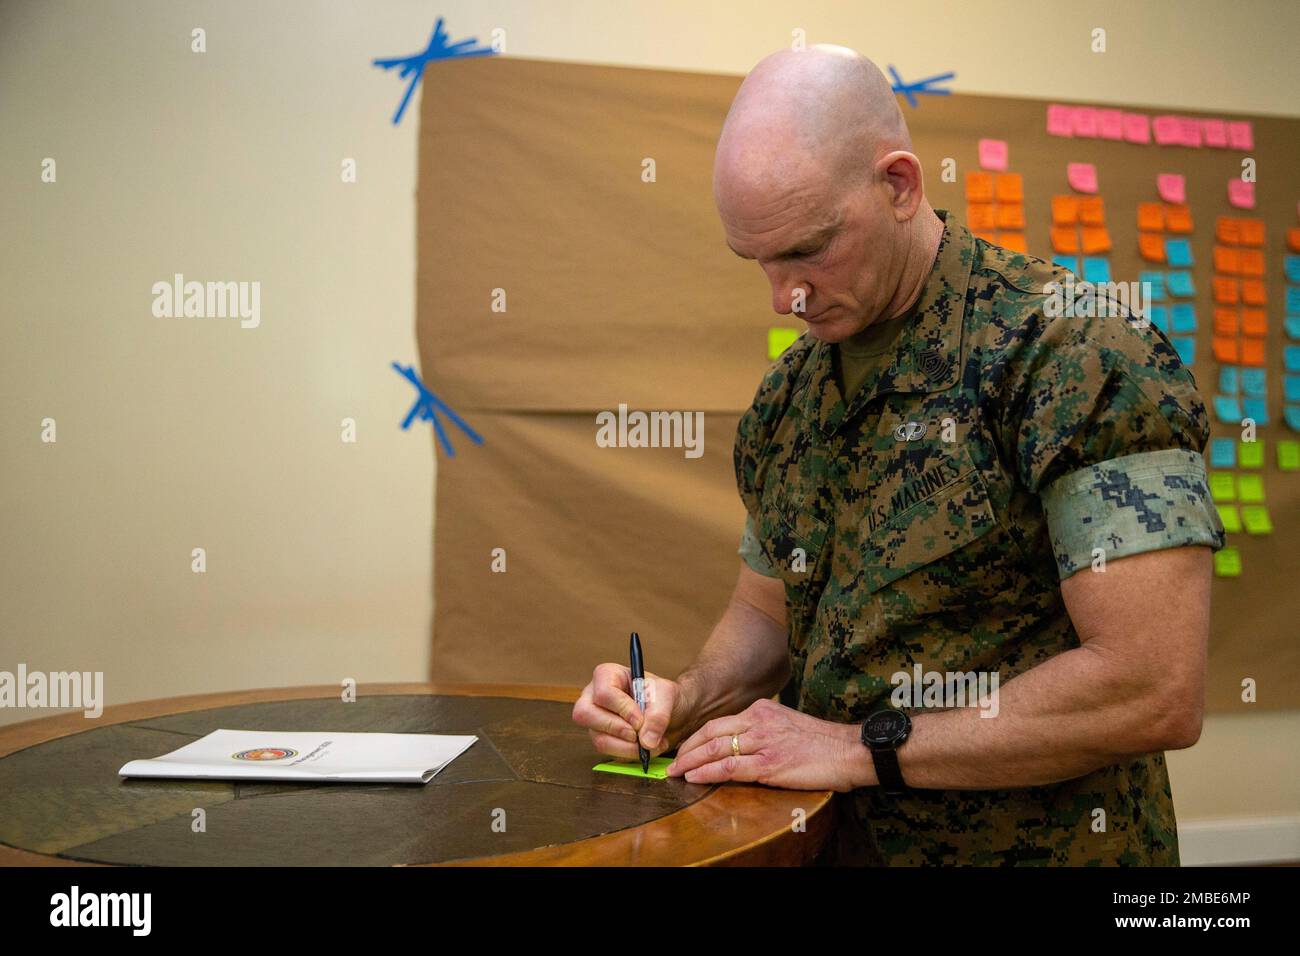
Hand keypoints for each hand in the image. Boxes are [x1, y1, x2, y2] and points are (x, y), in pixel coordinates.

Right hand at [572, 663, 690, 759]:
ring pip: (598, 739)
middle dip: (616, 729)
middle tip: (639, 735)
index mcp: (606, 676)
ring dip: (628, 747)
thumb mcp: (666, 695)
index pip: (603, 693)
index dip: (622, 709)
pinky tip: (647, 748)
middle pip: (585, 715)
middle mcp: (593, 697)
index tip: (640, 720)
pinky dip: (631, 755)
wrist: (671, 713)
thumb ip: (658, 715)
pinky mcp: (602, 740)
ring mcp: (595, 721)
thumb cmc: (663, 696)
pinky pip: (609, 753)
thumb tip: (646, 741)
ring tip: (651, 743)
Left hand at [666, 698, 866, 791]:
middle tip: (672, 760)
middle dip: (687, 747)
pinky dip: (707, 772)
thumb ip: (764, 730)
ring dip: (690, 761)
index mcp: (762, 709)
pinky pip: (729, 767)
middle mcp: (759, 720)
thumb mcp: (787, 725)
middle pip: (711, 732)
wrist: (849, 751)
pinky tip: (693, 777)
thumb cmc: (822, 743)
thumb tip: (742, 743)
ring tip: (675, 771)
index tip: (685, 747)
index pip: (721, 722)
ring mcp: (763, 741)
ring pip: (715, 749)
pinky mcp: (769, 763)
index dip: (698, 736)